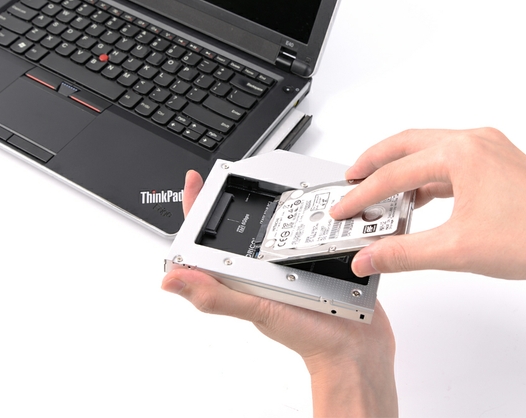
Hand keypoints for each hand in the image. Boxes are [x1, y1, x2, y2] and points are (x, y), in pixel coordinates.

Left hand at [162, 171, 398, 416]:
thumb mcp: (258, 309)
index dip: (196, 212)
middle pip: (234, 234)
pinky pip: (299, 238)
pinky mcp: (311, 266)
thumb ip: (216, 295)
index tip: (195, 182)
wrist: (355, 349)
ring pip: (268, 233)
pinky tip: (304, 209)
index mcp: (239, 281)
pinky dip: (300, 220)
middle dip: (226, 204)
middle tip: (223, 175)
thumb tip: (170, 280)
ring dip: (264, 209)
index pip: (206, 245)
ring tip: (259, 186)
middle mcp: (259, 274)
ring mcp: (284, 270)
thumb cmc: (309, 336)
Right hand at [330, 128, 525, 291]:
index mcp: (461, 152)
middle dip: (374, 161)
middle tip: (349, 179)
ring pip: (428, 149)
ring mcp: (488, 148)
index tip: (342, 209)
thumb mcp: (456, 250)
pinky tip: (417, 199)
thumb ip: (403, 254)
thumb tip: (370, 257)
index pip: (395, 173)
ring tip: (379, 190)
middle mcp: (474, 141)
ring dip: (401, 168)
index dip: (362, 194)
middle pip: (406, 143)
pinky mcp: (497, 162)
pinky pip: (449, 161)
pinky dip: (426, 177)